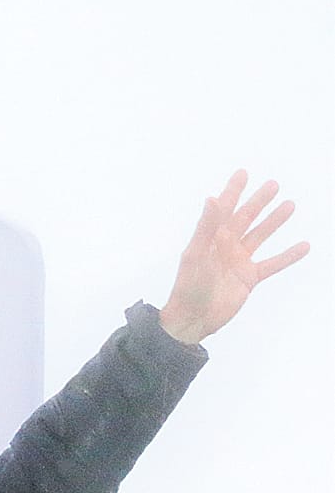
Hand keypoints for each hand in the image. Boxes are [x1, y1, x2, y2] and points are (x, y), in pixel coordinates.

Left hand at [159, 171, 310, 343]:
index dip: (233, 191)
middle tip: (273, 184)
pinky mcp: (249, 279)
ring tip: (290, 204)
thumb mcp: (196, 254)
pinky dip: (287, 256)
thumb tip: (211, 198)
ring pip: (260, 236)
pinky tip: (304, 246)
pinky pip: (272, 264)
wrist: (192, 319)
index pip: (223, 209)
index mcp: (210, 238)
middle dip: (258, 201)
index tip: (243, 173)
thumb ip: (205, 227)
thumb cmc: (188, 287)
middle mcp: (224, 247)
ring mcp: (238, 262)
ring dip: (274, 222)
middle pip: (245, 218)